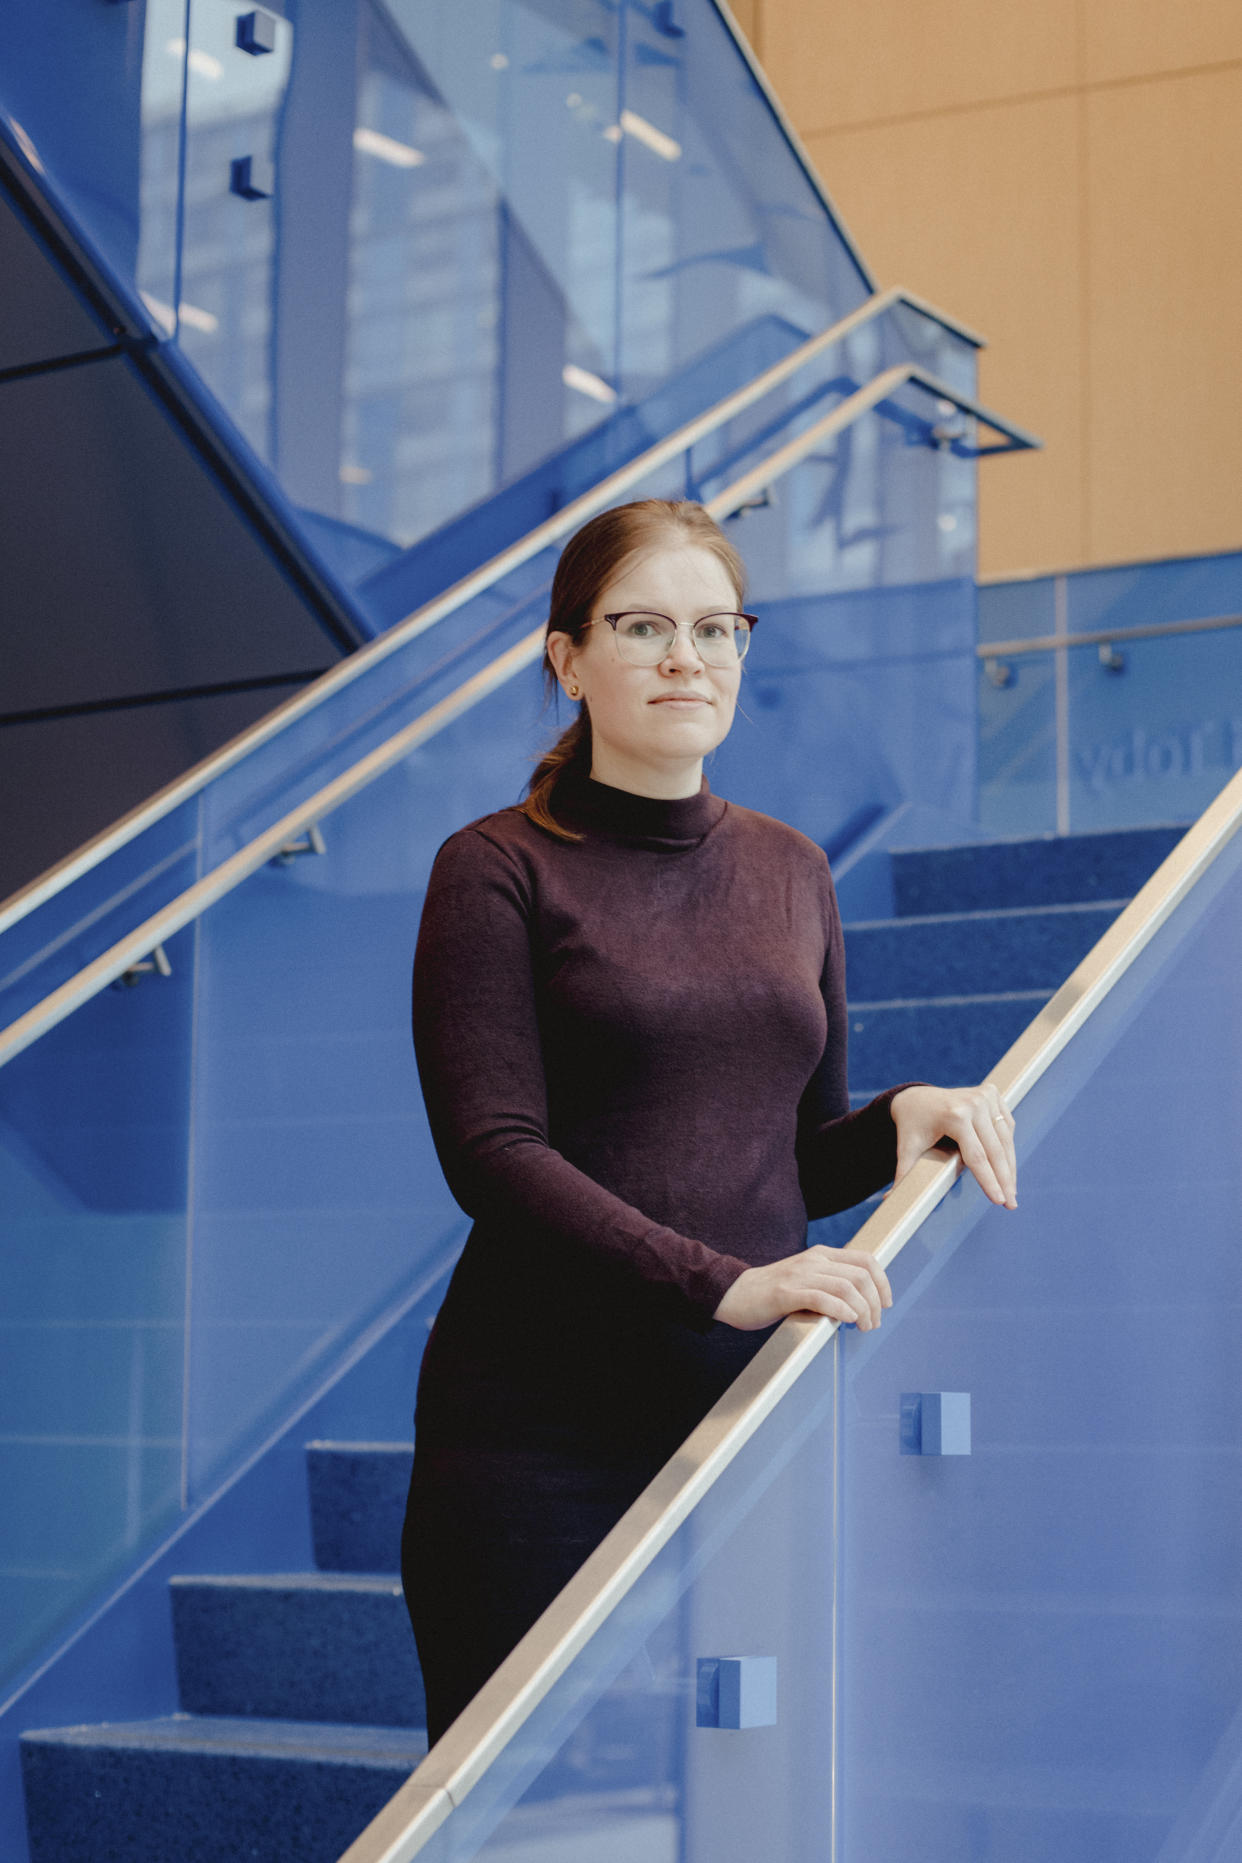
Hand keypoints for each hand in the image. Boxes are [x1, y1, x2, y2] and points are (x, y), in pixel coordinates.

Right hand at [713, 1245, 891, 1331]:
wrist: (734, 1293)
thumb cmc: (773, 1292)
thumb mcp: (807, 1279)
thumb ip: (831, 1283)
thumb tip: (862, 1302)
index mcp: (822, 1255)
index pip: (866, 1260)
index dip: (883, 1282)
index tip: (886, 1303)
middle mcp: (814, 1260)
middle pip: (860, 1276)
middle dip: (875, 1303)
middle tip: (874, 1324)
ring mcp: (800, 1275)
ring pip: (846, 1287)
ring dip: (862, 1311)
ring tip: (863, 1327)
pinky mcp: (786, 1292)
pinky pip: (822, 1298)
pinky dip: (841, 1310)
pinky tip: (846, 1321)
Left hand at [889, 1083, 1016, 1208]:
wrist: (915, 1098)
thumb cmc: (912, 1127)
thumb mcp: (907, 1149)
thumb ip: (903, 1174)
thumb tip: (890, 1200)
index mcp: (954, 1116)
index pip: (976, 1156)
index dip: (988, 1181)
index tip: (999, 1201)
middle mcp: (973, 1103)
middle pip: (994, 1150)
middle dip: (1004, 1180)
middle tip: (1011, 1205)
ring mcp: (984, 1096)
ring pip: (1004, 1140)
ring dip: (1010, 1167)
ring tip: (1012, 1192)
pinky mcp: (992, 1094)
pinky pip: (1005, 1126)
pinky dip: (1008, 1148)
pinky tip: (1008, 1168)